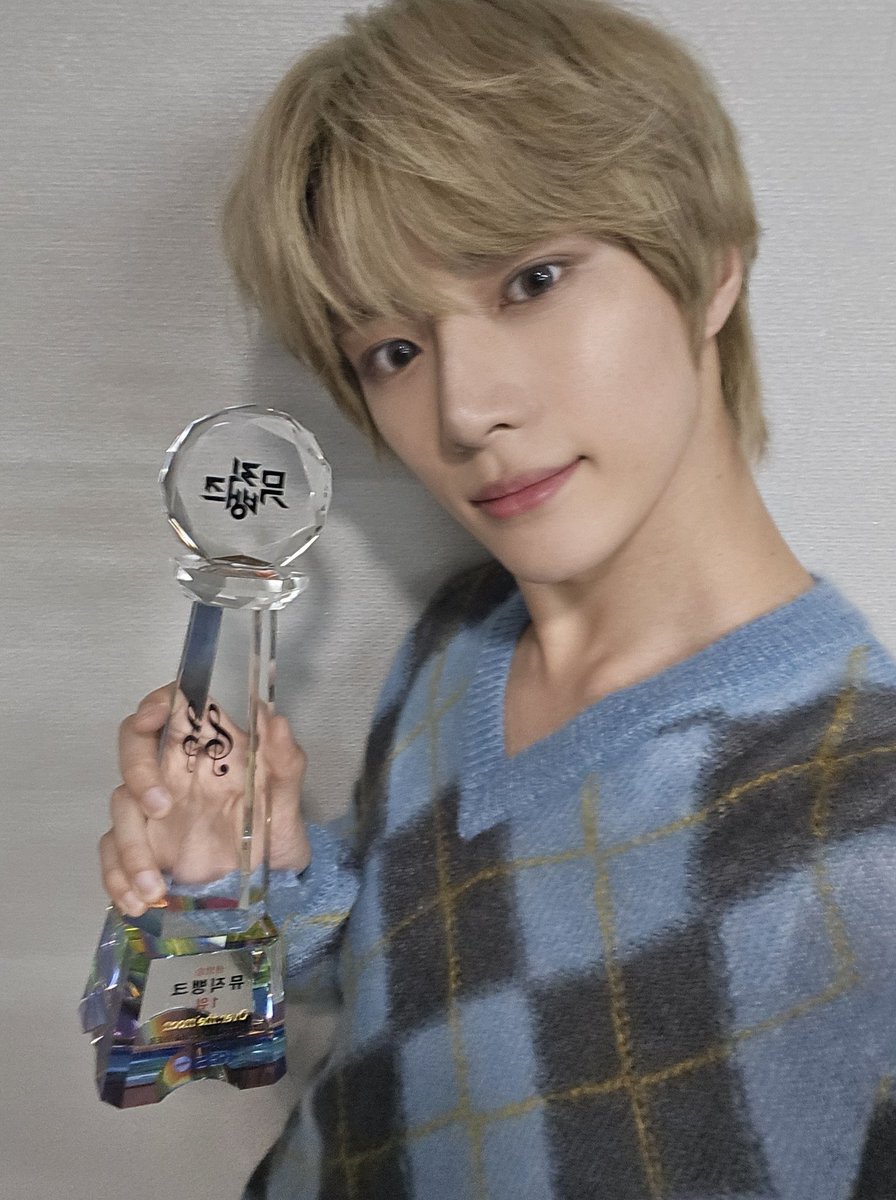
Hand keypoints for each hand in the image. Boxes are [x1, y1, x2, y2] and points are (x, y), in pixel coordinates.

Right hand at [99, 684, 310, 916]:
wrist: (275, 882)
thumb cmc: (276, 826)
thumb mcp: (287, 797)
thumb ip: (284, 760)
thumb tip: (276, 719)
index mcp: (209, 747)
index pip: (174, 707)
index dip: (156, 703)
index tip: (151, 719)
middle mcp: (175, 771)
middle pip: (133, 747)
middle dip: (137, 771)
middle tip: (161, 808)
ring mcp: (153, 809)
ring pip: (121, 807)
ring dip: (131, 846)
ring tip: (154, 885)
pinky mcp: (144, 846)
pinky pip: (113, 853)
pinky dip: (117, 877)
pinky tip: (137, 900)